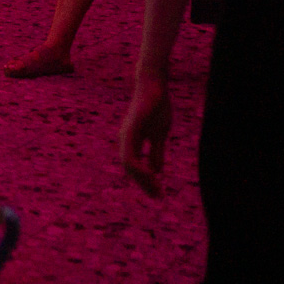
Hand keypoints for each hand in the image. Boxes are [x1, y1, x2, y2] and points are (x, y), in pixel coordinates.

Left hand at [120, 79, 173, 197]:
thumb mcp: (158, 134)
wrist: (153, 87)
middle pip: (130, 169)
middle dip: (144, 184)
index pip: (134, 167)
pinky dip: (139, 165)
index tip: (158, 193)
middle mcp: (125, 140)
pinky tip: (150, 174)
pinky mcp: (131, 129)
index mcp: (131, 142)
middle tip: (157, 197)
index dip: (145, 181)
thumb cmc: (156, 108)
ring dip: (142, 179)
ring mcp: (126, 134)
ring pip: (128, 163)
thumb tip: (156, 170)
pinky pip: (131, 152)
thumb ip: (156, 151)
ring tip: (155, 190)